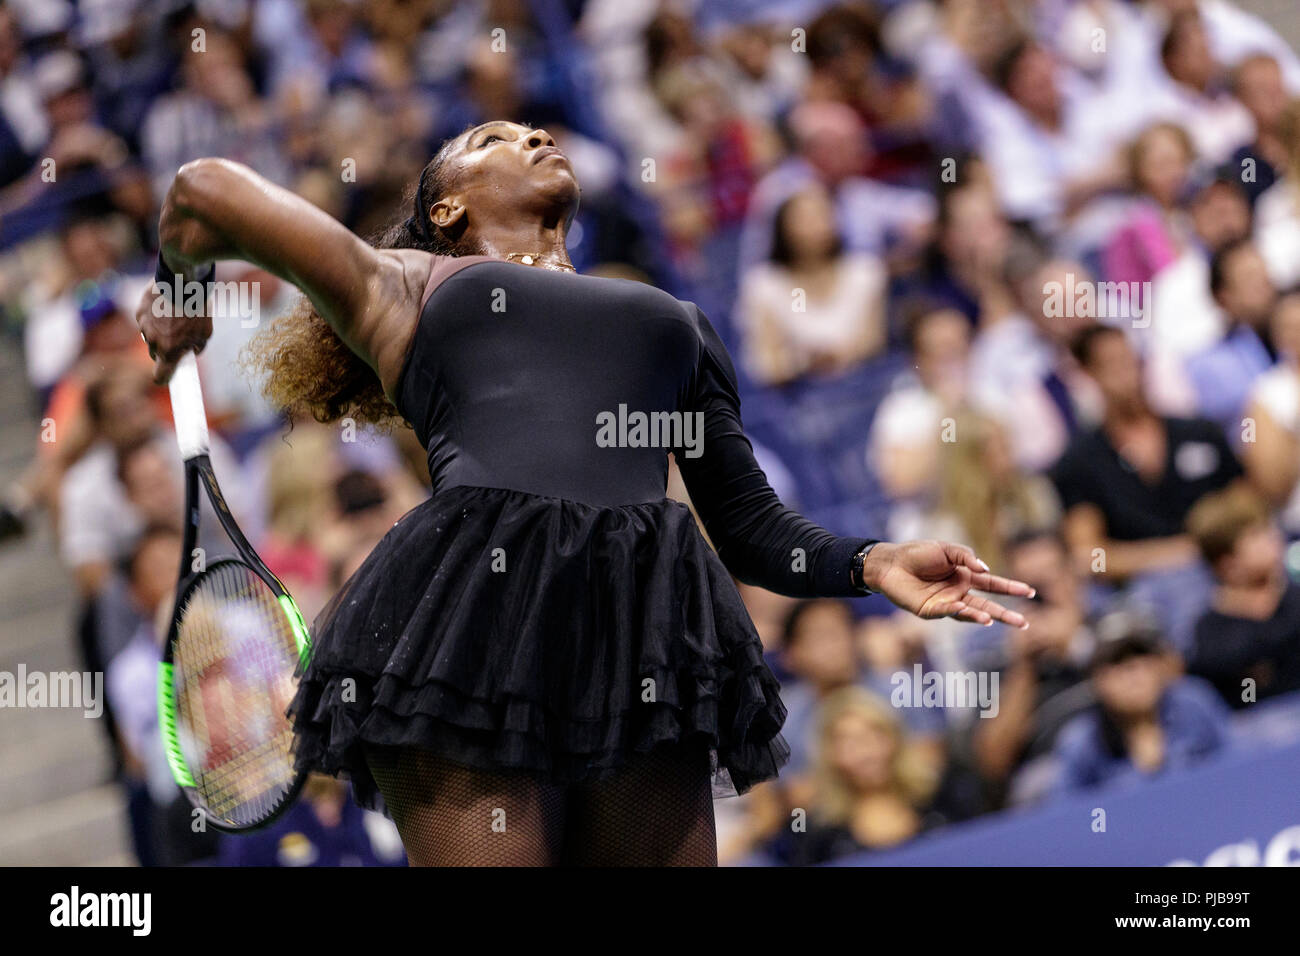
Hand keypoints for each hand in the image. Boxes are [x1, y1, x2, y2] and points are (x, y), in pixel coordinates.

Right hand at [135, 262, 211, 383]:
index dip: (164, 378)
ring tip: (174, 317)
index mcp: (169, 352)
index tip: (168, 378)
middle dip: (165, 350)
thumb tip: (192, 352)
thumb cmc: (197, 310)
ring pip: (150, 336)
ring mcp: (144, 327)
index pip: (160, 376)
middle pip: (156, 354)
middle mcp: (153, 343)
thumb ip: (197, 347)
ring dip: (159, 332)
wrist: (183, 284)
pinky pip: (146, 321)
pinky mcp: (139, 312)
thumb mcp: (205, 333)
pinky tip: (165, 307)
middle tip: (178, 338)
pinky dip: (153, 317)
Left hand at [862, 540, 1034, 627]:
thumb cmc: (918, 553)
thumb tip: (987, 570)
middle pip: (987, 606)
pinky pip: (945, 611)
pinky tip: (961, 607)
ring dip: (981, 617)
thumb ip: (967, 557)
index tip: (1030, 591)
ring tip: (992, 620)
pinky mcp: (930, 611)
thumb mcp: (947, 549)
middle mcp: (959, 592)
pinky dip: (954, 609)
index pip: (993, 584)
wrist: (891, 562)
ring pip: (969, 613)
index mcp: (965, 575)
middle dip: (1005, 614)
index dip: (1011, 588)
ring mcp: (946, 603)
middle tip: (1024, 624)